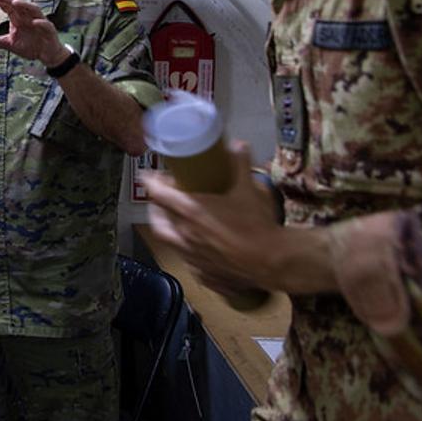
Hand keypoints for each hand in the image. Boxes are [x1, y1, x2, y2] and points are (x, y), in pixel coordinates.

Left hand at [0, 0, 67, 65]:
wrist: (47, 54)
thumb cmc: (30, 45)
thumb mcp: (10, 44)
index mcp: (18, 17)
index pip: (7, 6)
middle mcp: (28, 16)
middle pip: (19, 4)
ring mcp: (40, 22)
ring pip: (34, 10)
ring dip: (25, 5)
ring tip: (15, 2)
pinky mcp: (49, 31)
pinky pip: (46, 25)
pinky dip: (41, 23)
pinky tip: (35, 22)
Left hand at [142, 141, 283, 292]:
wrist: (271, 264)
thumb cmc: (257, 226)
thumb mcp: (250, 190)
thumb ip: (241, 165)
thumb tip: (239, 145)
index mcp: (191, 212)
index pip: (158, 193)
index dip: (151, 182)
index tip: (149, 176)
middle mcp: (184, 235)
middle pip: (156, 219)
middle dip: (155, 207)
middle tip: (161, 199)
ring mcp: (191, 258)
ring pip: (169, 241)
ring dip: (169, 228)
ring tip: (177, 221)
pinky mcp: (202, 275)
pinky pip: (187, 261)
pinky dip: (187, 250)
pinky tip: (198, 247)